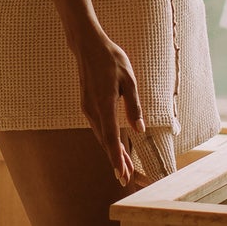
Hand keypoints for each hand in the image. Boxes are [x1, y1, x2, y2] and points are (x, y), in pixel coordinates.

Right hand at [71, 28, 147, 185]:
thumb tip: (139, 129)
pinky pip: (99, 127)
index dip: (117, 158)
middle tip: (127, 179)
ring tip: (124, 167)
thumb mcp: (128, 79)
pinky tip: (115, 146)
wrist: (87, 46)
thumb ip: (133, 106)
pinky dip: (107, 140)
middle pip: (105, 141)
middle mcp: (93, 109)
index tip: (122, 174)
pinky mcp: (88, 105)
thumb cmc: (110, 59)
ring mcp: (88, 108)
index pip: (111, 137)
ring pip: (101, 136)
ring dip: (112, 152)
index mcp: (104, 103)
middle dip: (116, 160)